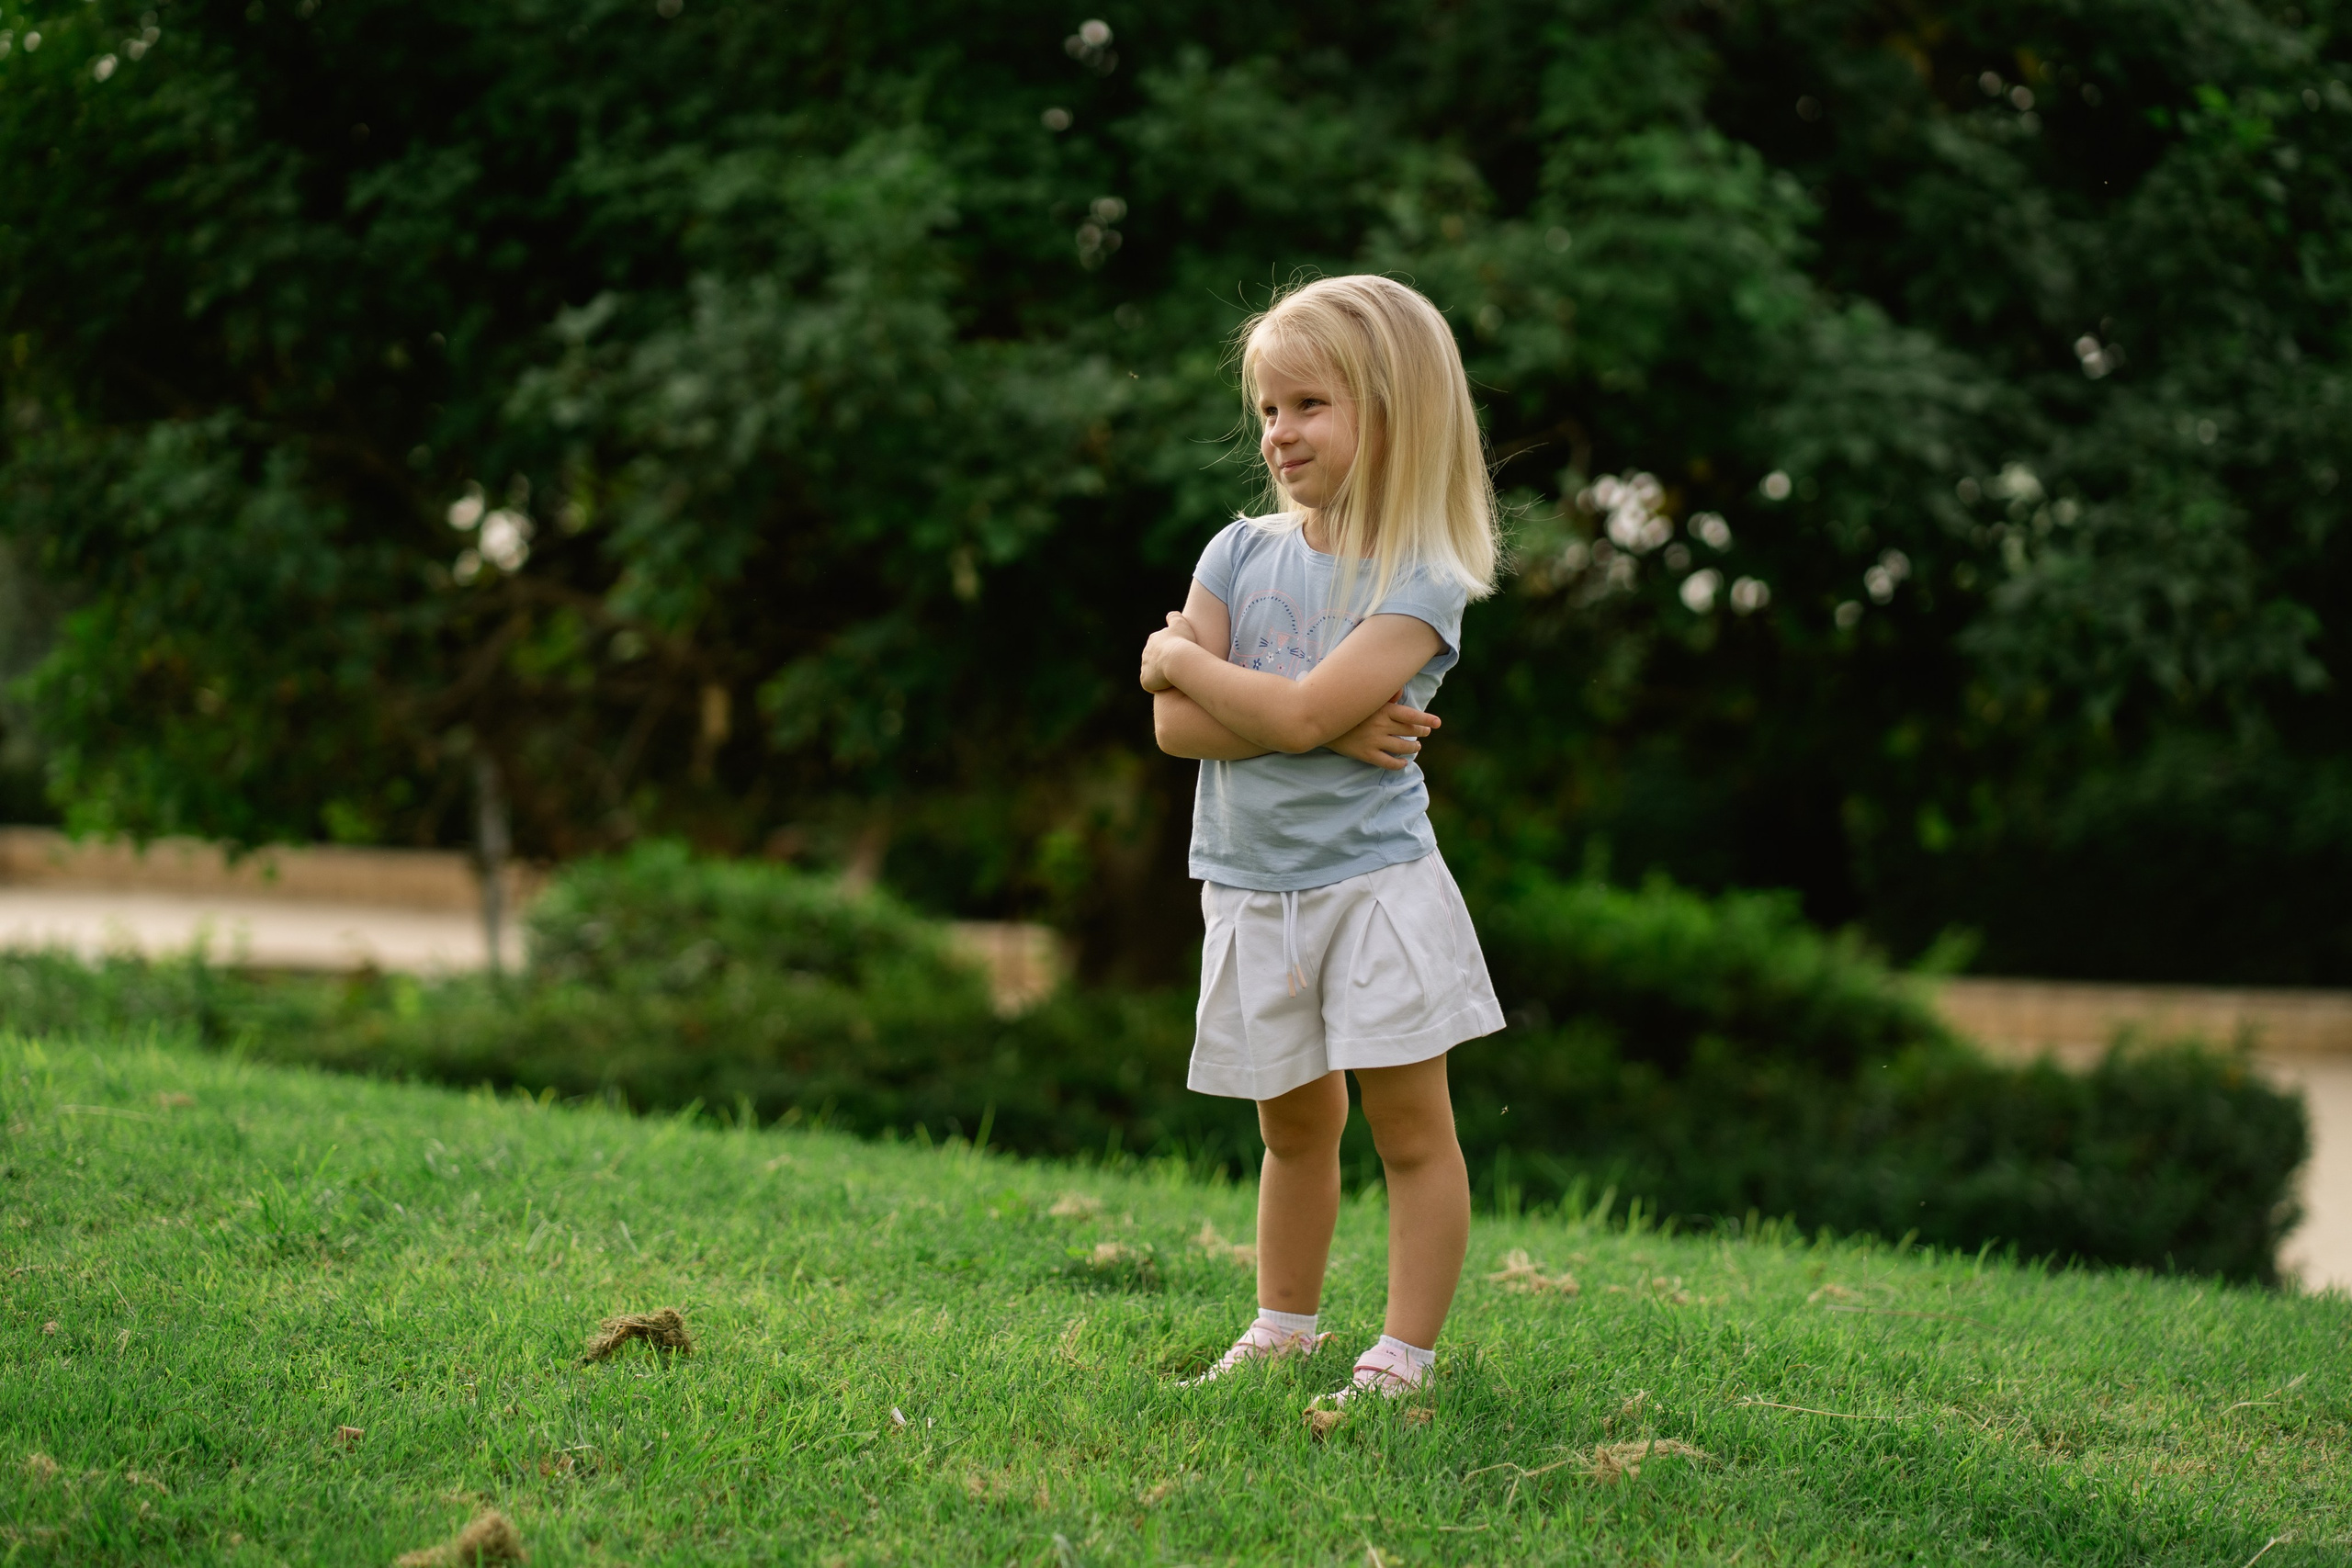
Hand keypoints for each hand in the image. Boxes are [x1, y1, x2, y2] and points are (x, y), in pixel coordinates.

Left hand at [1139, 611, 1200, 692]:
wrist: (1178, 660)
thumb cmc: (1183, 642)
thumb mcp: (1181, 624)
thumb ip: (1175, 618)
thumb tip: (1171, 615)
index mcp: (1154, 640)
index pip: (1160, 646)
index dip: (1170, 651)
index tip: (1180, 656)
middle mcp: (1146, 653)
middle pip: (1155, 660)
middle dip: (1164, 663)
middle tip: (1178, 669)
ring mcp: (1145, 667)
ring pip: (1152, 672)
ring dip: (1160, 675)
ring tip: (1174, 679)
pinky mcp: (1145, 680)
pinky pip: (1150, 684)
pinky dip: (1158, 686)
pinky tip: (1168, 687)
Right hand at [1326, 696, 1440, 769]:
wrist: (1320, 721)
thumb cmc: (1344, 707)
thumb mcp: (1364, 698)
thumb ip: (1384, 696)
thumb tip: (1401, 692)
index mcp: (1382, 710)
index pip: (1411, 715)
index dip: (1426, 719)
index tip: (1437, 723)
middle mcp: (1381, 726)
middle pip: (1409, 731)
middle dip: (1421, 732)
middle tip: (1425, 733)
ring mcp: (1374, 741)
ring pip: (1402, 747)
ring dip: (1413, 747)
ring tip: (1416, 747)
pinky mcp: (1366, 755)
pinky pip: (1388, 763)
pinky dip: (1399, 764)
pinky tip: (1403, 763)